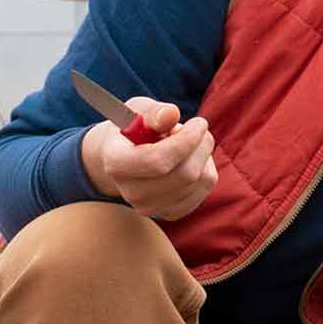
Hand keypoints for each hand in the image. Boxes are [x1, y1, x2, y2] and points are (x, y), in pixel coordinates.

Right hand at [80, 99, 216, 221]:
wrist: (123, 158)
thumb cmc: (133, 128)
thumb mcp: (138, 110)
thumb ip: (153, 112)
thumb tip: (171, 114)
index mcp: (116, 164)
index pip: (157, 161)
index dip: (185, 141)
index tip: (199, 122)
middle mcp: (131, 192)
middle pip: (184, 174)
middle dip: (201, 145)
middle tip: (198, 128)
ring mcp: (151, 207)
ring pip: (200, 179)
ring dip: (203, 154)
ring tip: (185, 144)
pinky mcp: (171, 213)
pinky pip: (205, 187)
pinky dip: (206, 168)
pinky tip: (189, 159)